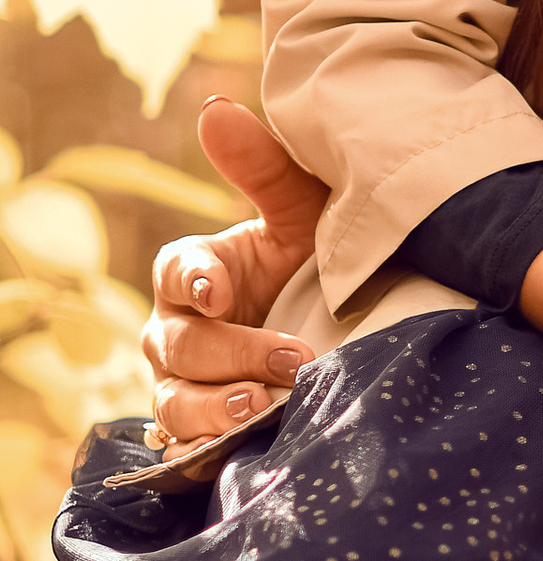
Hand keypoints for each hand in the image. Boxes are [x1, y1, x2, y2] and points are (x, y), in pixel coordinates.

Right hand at [145, 101, 326, 444]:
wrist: (349, 337)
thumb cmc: (314, 264)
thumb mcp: (303, 213)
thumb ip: (264, 166)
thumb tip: (215, 110)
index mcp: (195, 272)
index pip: (176, 271)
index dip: (193, 280)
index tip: (220, 291)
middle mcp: (177, 332)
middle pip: (179, 345)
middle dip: (232, 351)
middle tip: (294, 357)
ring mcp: (185, 387)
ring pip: (174, 403)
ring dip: (214, 408)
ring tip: (261, 406)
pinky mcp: (203, 436)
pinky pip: (188, 451)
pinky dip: (212, 449)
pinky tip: (250, 444)